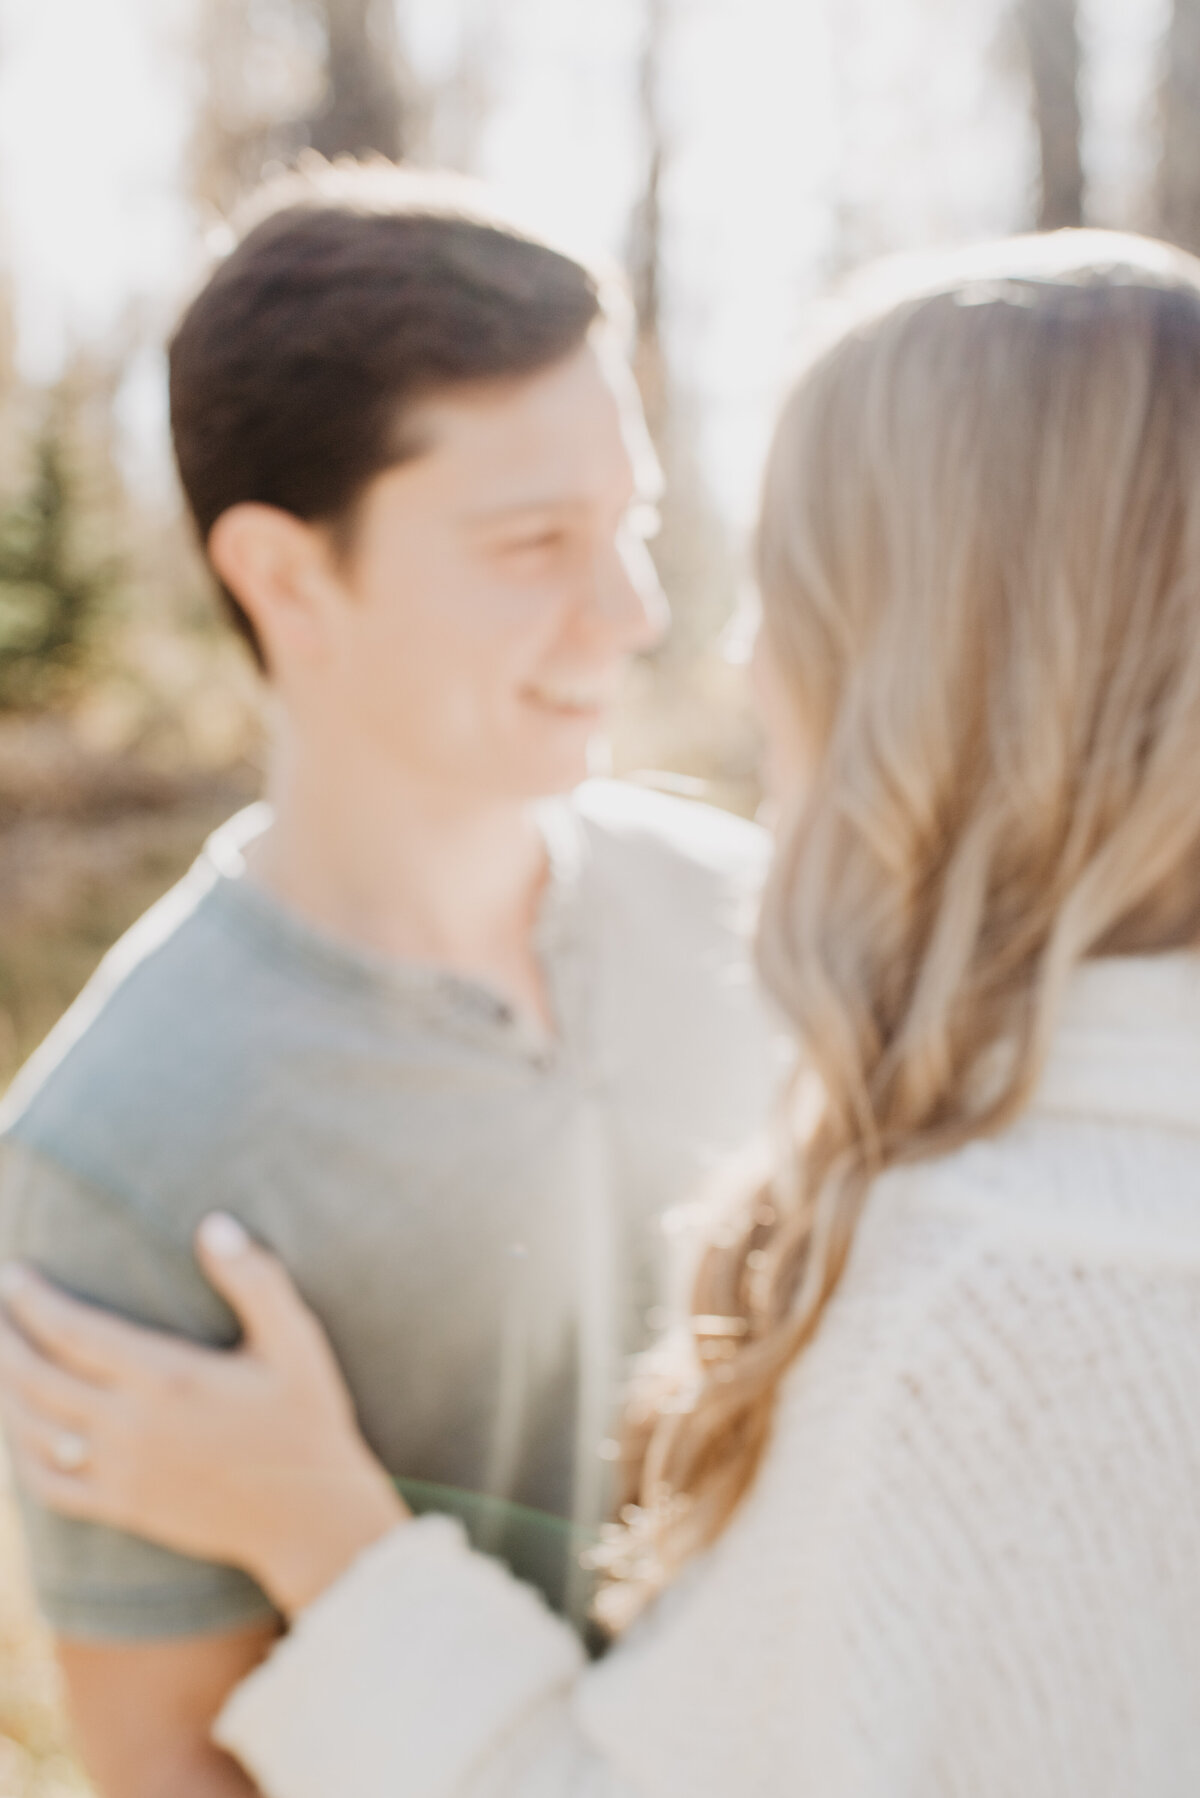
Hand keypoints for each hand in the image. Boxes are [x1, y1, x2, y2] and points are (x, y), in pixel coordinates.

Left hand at [0, 1215, 407, 1617]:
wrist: (310, 1516)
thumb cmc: (307, 1418)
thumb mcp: (295, 1341)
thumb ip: (254, 1279)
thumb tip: (212, 1223)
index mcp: (168, 1378)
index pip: (73, 1331)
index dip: (33, 1300)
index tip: (12, 1272)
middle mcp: (133, 1426)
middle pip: (38, 1377)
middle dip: (5, 1338)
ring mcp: (122, 1472)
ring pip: (33, 1429)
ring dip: (3, 1390)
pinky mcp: (123, 1508)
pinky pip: (48, 1484)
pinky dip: (19, 1454)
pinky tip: (15, 1429)